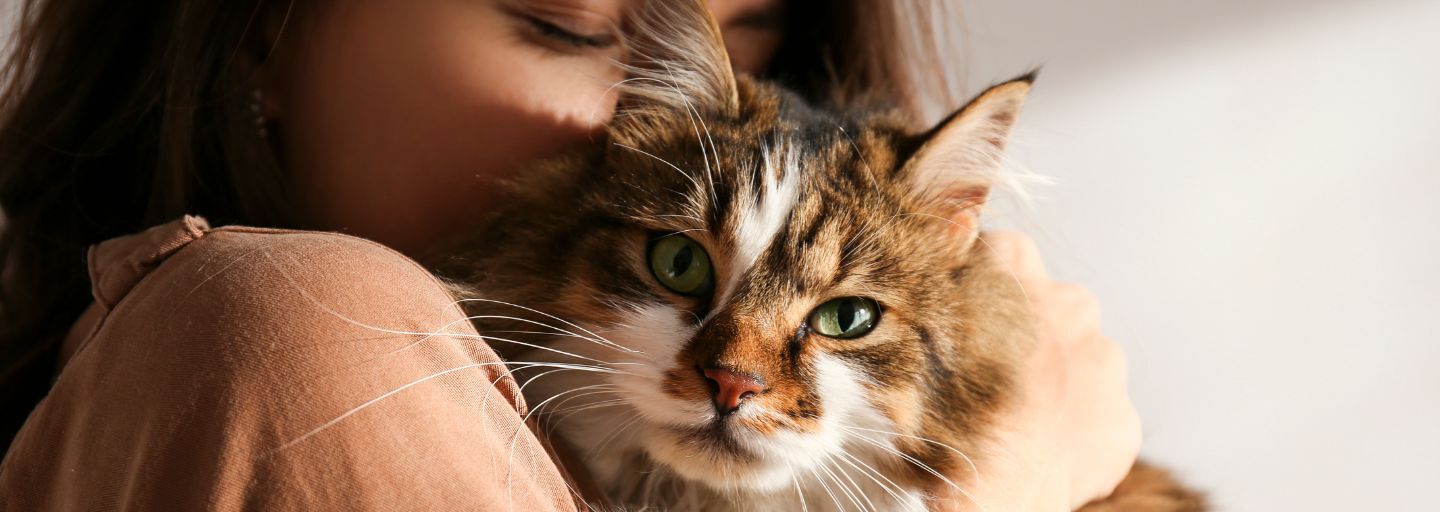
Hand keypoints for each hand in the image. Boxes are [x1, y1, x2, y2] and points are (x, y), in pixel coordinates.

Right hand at [936, 231, 1140, 510]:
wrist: (983, 492)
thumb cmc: (931, 412)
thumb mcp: (912, 328)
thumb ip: (938, 286)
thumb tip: (943, 254)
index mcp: (1014, 269)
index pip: (1004, 252)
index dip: (984, 284)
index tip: (969, 315)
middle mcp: (1070, 304)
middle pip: (1053, 303)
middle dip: (1030, 331)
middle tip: (991, 374)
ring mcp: (1104, 363)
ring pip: (1081, 360)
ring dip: (1056, 381)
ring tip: (1015, 418)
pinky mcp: (1121, 420)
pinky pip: (1099, 415)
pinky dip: (1074, 429)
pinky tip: (1039, 448)